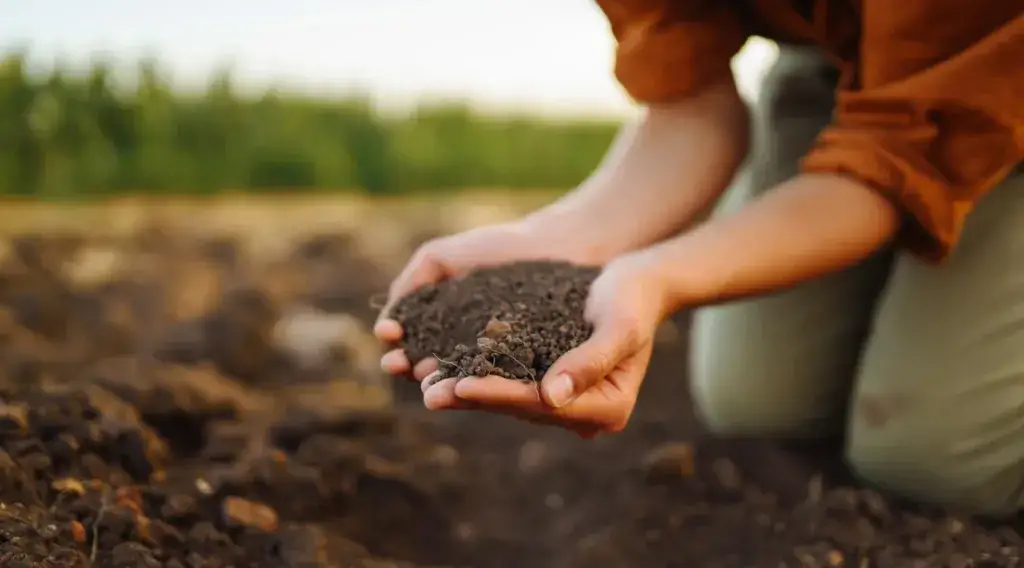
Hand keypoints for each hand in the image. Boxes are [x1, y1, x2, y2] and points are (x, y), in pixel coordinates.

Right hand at [374, 218, 601, 381]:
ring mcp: (495, 362)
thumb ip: (411, 283)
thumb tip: (386, 323)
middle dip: (409, 366)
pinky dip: (479, 383)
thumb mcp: (442, 257)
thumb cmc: (500, 247)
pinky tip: (464, 379)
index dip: (396, 344)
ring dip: (438, 382)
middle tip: (399, 364)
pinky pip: (499, 379)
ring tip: (425, 378)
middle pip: (429, 366)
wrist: (559, 245)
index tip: (389, 336)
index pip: (410, 343)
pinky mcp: (525, 370)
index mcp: (443, 326)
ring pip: (459, 378)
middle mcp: (465, 348)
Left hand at [427, 251, 668, 436]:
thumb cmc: (633, 299)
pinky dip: (478, 374)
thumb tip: (552, 396)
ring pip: (509, 399)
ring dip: (467, 391)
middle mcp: (586, 414)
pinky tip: (443, 368)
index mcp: (609, 409)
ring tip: (426, 384)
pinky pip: (509, 382)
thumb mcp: (618, 325)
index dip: (500, 395)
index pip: (542, 405)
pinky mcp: (550, 383)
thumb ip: (590, 360)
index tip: (461, 385)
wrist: (638, 283)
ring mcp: (567, 401)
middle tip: (429, 392)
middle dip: (473, 398)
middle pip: (521, 408)